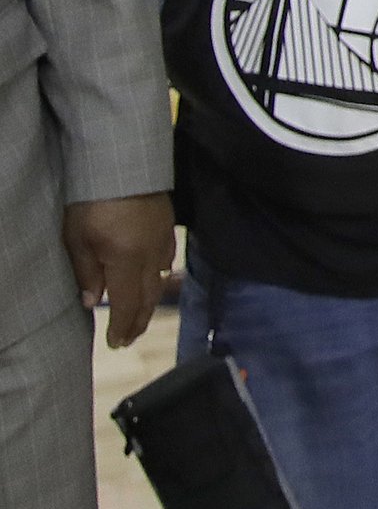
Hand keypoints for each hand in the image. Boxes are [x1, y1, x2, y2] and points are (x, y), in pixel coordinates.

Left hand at [62, 194, 175, 348]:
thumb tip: (92, 301)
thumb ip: (87, 272)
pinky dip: (160, 278)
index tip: (116, 343)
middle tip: (128, 340)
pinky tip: (156, 280)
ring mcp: (162, 241)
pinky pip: (167, 261)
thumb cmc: (92, 202)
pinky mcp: (167, 227)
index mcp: (127, 261)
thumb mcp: (78, 239)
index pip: (126, 303)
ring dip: (150, 304)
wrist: (123, 165)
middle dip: (138, 322)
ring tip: (141, 318)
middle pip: (148, 297)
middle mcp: (150, 256)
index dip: (121, 326)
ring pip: (161, 281)